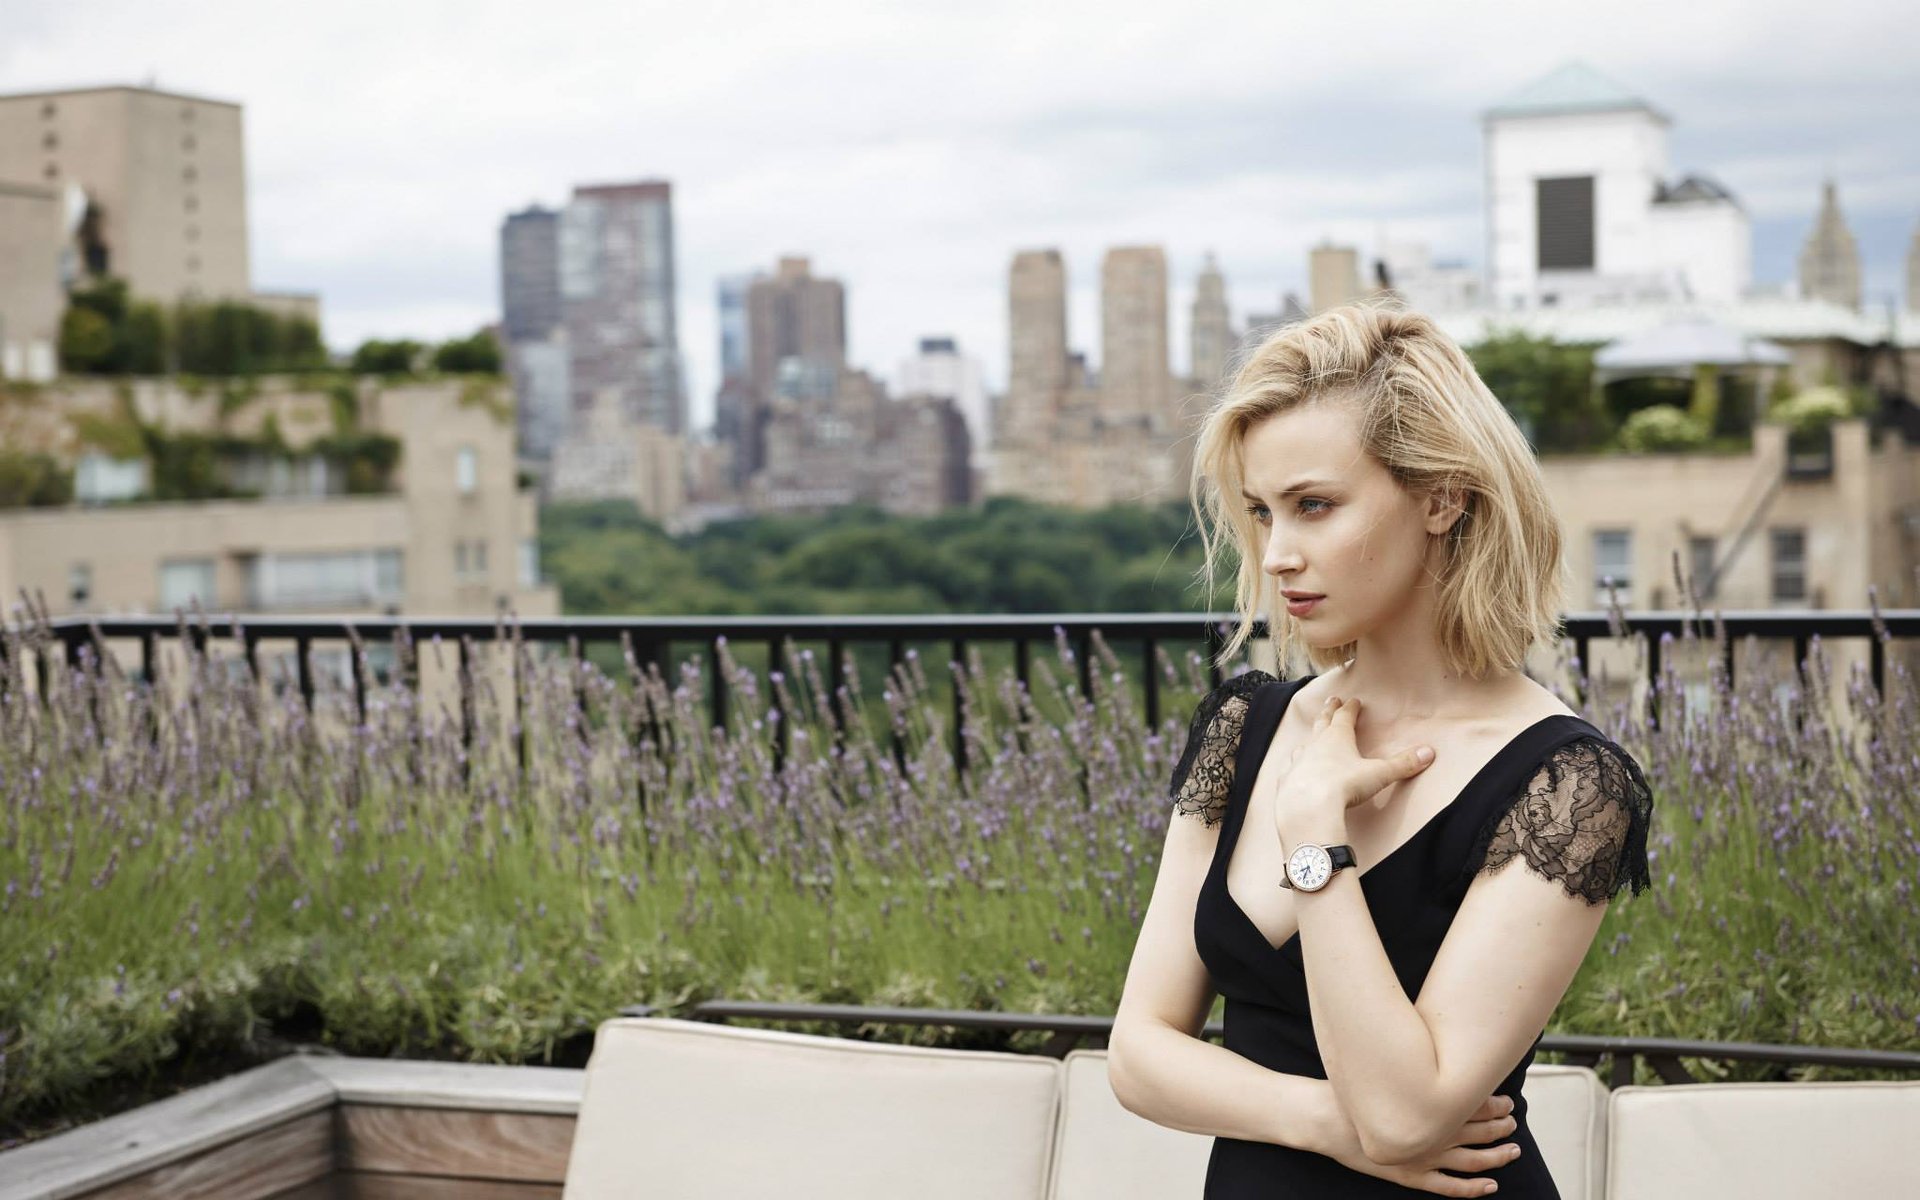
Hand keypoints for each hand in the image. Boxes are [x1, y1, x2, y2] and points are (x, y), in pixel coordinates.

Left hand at [1272, 695, 1435, 833]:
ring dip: (1310, 737)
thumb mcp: (1379, 774)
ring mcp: (1298, 761)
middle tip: (1331, 700)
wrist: (1308, 807)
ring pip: (1305, 743)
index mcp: (1338, 737)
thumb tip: (1429, 753)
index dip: (1350, 708)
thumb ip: (1403, 764)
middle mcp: (1315, 744)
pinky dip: (1293, 763)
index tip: (1353, 700)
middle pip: (1323, 723)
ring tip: (1312, 733)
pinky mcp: (1286, 780)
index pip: (1345, 717)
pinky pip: (1290, 766)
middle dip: (1329, 711)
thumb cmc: (1344, 786)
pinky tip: (1292, 764)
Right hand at [1319, 1091, 1523, 1196]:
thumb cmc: (1353, 1093)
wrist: (1325, 1118)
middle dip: (1501, 1127)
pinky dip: (1473, 1189)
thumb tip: (1438, 1059)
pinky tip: (1490, 1185)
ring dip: (1497, 1156)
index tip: (1507, 1100)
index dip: (1495, 1105)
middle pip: (1479, 1131)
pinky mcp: (1410, 1176)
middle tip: (1513, 1122)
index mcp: (1426, 1106)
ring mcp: (1423, 1158)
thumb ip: (1414, 1071)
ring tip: (1513, 1151)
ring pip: (1473, 1161)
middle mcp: (1431, 1133)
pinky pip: (1449, 1187)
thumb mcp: (1385, 1072)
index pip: (1473, 1105)